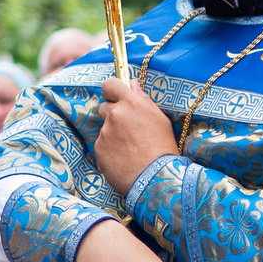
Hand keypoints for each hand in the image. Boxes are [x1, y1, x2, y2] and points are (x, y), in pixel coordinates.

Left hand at [94, 78, 179, 194]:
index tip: (115, 97)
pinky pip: (102, 145)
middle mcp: (115, 114)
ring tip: (129, 148)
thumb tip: (132, 84)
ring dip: (112, 134)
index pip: (110, 84)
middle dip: (113, 115)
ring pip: (104, 128)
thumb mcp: (159, 119)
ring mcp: (105, 132)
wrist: (156, 177)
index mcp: (131, 103)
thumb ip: (143, 99)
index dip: (112, 90)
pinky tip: (123, 158)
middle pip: (105, 107)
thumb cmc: (163, 147)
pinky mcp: (99, 149)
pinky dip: (109, 150)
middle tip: (127, 130)